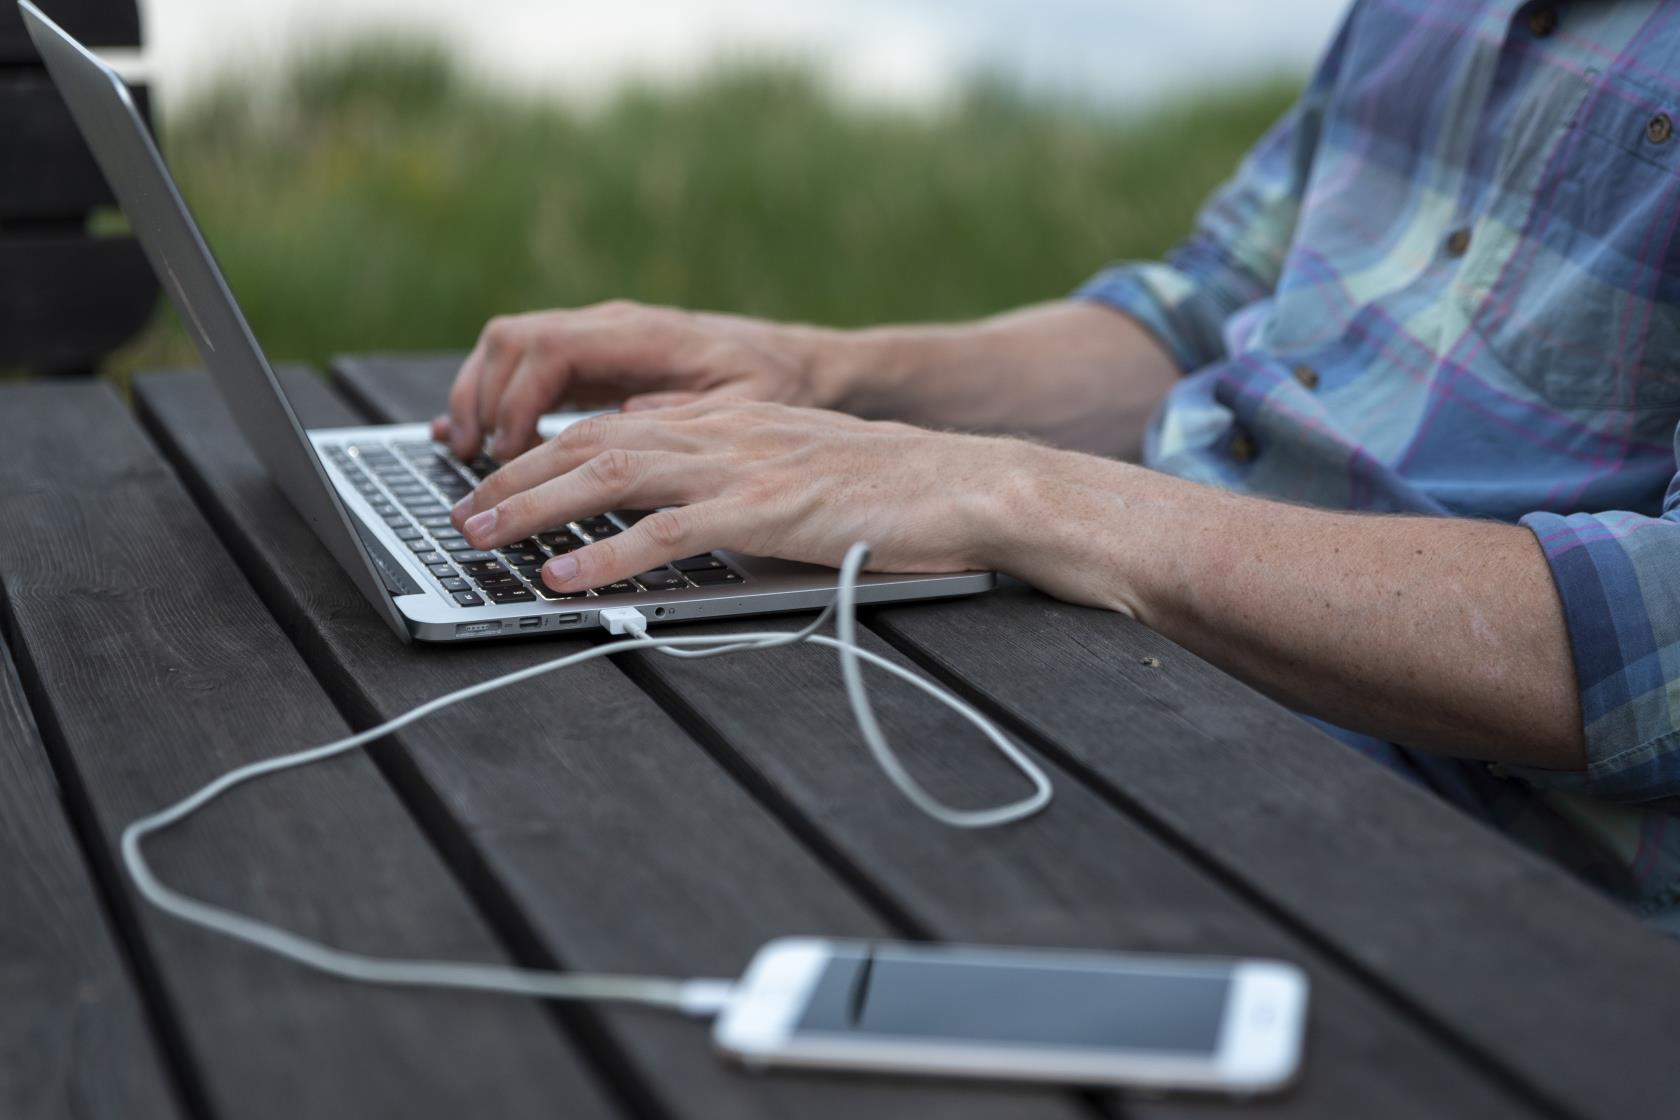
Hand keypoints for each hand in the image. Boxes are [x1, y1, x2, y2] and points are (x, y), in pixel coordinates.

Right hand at [431, 300, 852, 461]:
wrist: (800, 361)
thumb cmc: (779, 384)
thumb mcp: (748, 404)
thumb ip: (689, 411)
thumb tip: (625, 418)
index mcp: (645, 334)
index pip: (551, 350)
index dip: (517, 401)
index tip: (506, 453)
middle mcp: (614, 325)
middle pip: (514, 341)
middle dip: (482, 400)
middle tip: (473, 465)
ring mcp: (601, 337)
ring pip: (510, 347)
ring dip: (480, 398)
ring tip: (469, 456)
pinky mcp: (598, 357)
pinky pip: (528, 365)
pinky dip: (496, 396)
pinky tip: (478, 435)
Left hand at [449, 399, 1029, 593]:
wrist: (965, 484)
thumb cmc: (887, 487)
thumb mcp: (791, 461)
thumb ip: (725, 462)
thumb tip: (660, 470)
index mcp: (726, 419)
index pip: (610, 424)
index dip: (542, 451)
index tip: (494, 481)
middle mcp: (722, 431)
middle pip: (592, 441)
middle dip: (516, 475)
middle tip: (460, 511)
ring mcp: (741, 467)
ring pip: (612, 474)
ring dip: (537, 507)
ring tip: (482, 537)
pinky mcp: (766, 511)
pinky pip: (668, 531)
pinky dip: (606, 556)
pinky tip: (565, 579)